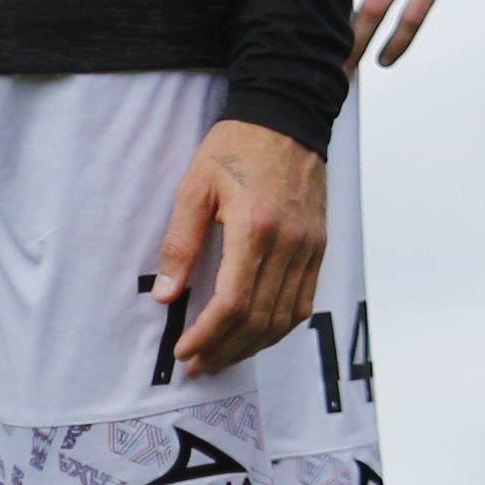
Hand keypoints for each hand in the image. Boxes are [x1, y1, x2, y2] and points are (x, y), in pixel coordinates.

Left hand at [151, 117, 328, 377]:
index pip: (232, 302)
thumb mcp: (194, 187)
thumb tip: (165, 296)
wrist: (287, 119)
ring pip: (284, 318)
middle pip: (259, 319)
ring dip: (251, 346)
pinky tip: (256, 335)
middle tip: (197, 365)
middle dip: (224, 349)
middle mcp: (289, 244)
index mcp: (255, 228)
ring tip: (221, 357)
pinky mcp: (318, 246)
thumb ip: (180, 244)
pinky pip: (303, 302)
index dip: (207, 335)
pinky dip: (279, 327)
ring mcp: (309, 247)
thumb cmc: (236, 147)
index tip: (184, 350)